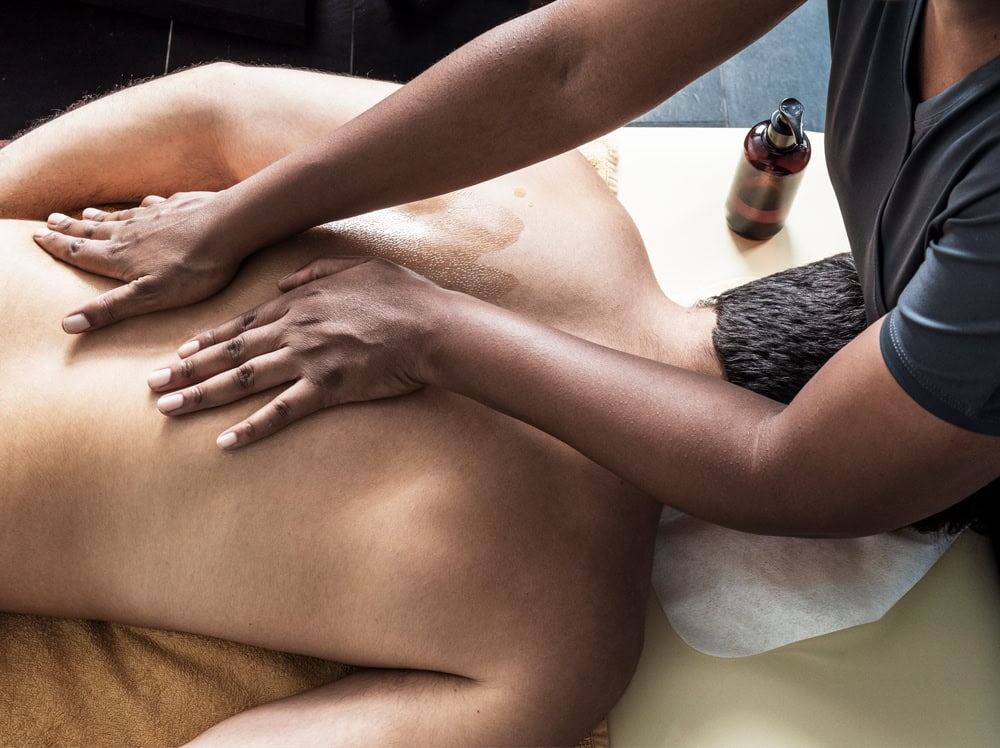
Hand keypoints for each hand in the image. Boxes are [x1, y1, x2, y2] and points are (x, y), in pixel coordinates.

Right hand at [34, 191, 242, 332]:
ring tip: (83, 213)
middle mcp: (132, 233)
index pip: (80, 252)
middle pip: (94, 231)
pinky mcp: (180, 208)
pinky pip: (155, 206)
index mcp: (120, 257)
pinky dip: (143, 206)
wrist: (229, 227)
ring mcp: (156, 217)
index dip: (57, 246)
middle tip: (49, 220)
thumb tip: (67, 324)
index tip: (37, 236)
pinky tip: (145, 203)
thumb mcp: (149, 297)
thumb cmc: (193, 268)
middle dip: (70, 229)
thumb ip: (110, 309)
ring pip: (121, 218)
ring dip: (100, 217)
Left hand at [146, 256, 446, 449]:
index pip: (243, 324)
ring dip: (202, 394)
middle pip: (230, 351)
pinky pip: (281, 411)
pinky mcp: (326, 388)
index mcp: (301, 304)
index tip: (179, 352)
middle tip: (152, 384)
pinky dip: (251, 428)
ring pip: (243, 378)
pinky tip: (224, 442)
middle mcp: (294, 331)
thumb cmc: (402, 295)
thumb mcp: (357, 267)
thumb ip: (315, 272)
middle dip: (187, 369)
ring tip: (167, 408)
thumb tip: (282, 285)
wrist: (431, 325)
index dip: (207, 340)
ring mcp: (307, 359)